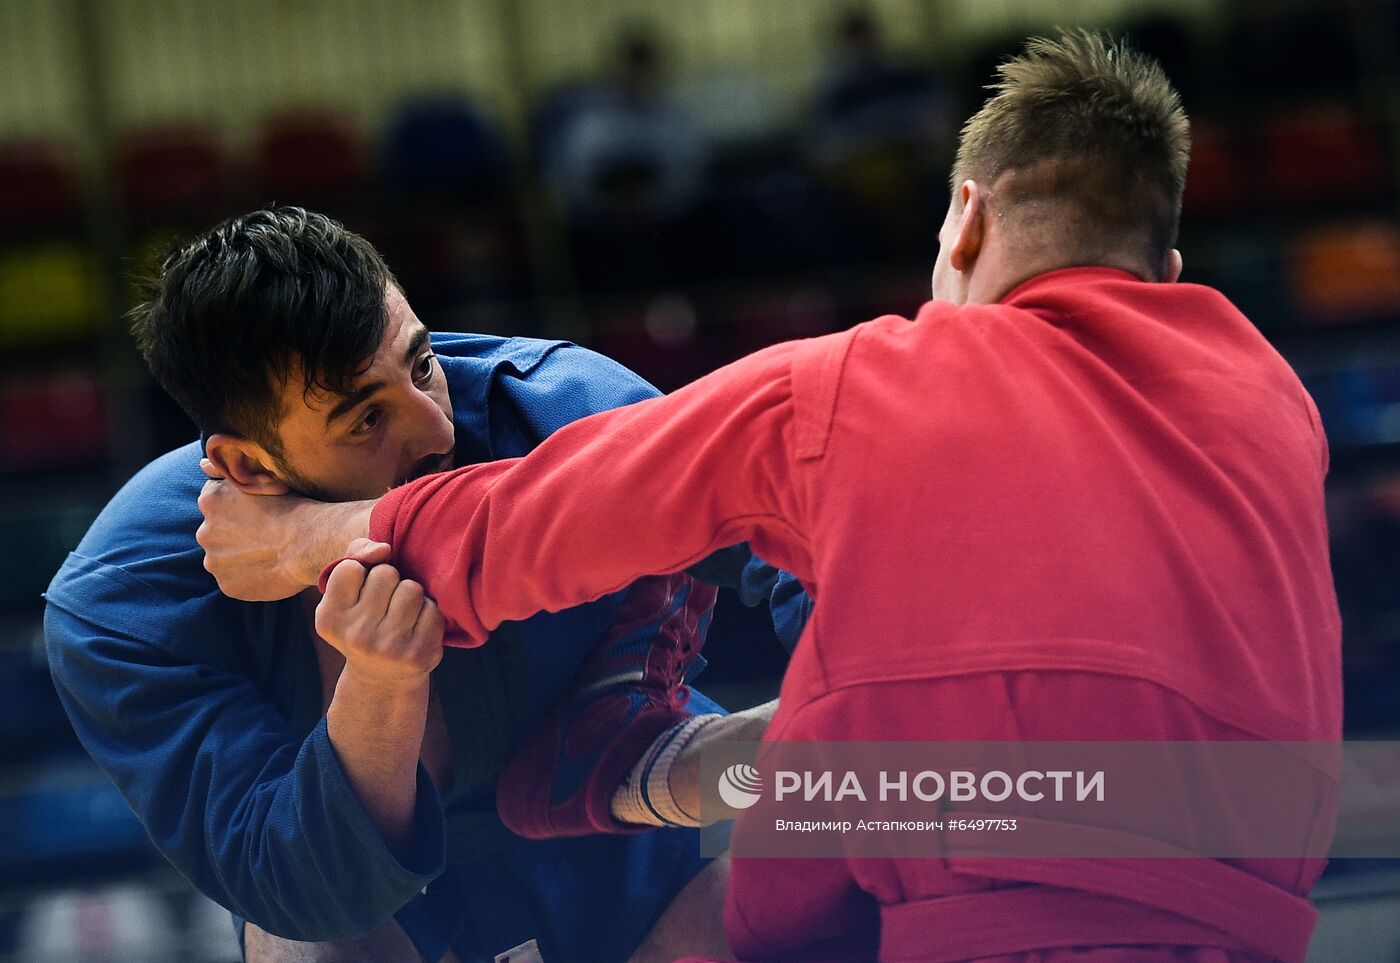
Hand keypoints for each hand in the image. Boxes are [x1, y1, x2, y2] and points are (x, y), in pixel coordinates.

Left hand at [196, 459, 373, 600]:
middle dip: (237, 534)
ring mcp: (215, 562)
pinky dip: (250, 578)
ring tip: (272, 554)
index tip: (261, 513)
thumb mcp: (262, 476)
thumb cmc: (293, 504)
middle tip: (268, 535)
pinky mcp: (228, 586)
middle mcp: (204, 531)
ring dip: (242, 557)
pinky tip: (272, 570)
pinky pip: (236, 581)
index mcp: (210, 500)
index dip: (240, 509)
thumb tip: (201, 465)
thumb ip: (226, 471)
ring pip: (225, 559)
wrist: (311, 541)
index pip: (217, 504)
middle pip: (217, 533)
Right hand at [317, 550, 444, 685]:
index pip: (351, 567)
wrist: (382, 678)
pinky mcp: (417, 654)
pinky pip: (432, 609)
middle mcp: (356, 635)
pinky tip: (416, 627)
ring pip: (412, 588)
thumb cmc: (363, 622)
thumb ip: (355, 556)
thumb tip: (383, 548)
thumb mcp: (345, 594)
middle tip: (384, 605)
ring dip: (410, 595)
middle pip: (385, 574)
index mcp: (329, 618)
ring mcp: (388, 646)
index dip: (362, 573)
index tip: (361, 592)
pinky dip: (427, 613)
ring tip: (401, 614)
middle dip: (389, 582)